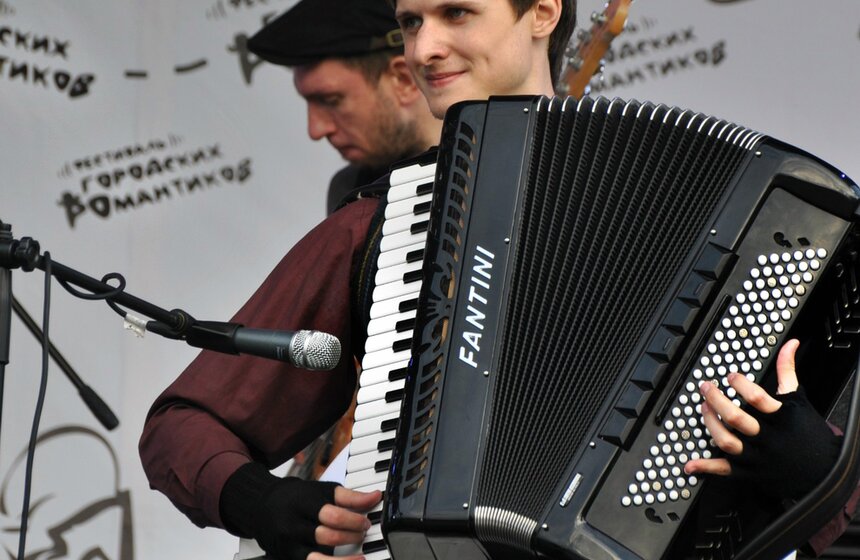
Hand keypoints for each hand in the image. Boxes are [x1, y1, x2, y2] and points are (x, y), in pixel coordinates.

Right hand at [249, 476, 380, 559]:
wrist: (262, 506)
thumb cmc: (296, 498)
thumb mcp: (321, 490)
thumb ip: (348, 496)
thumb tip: (375, 497)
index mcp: (303, 503)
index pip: (332, 514)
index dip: (353, 520)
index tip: (365, 522)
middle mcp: (294, 525)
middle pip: (327, 536)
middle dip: (351, 537)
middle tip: (362, 534)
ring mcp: (290, 545)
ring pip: (318, 559)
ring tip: (360, 558)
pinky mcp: (289, 557)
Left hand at [684, 338, 839, 498]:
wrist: (824, 469)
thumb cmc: (808, 431)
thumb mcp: (798, 399)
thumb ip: (788, 370)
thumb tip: (790, 344)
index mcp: (781, 418)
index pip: (757, 398)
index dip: (741, 385)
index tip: (730, 376)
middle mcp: (768, 438)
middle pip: (737, 419)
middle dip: (716, 401)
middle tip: (705, 387)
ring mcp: (757, 456)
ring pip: (727, 442)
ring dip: (710, 425)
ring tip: (703, 408)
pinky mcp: (750, 472)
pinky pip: (725, 470)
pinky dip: (707, 468)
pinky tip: (690, 464)